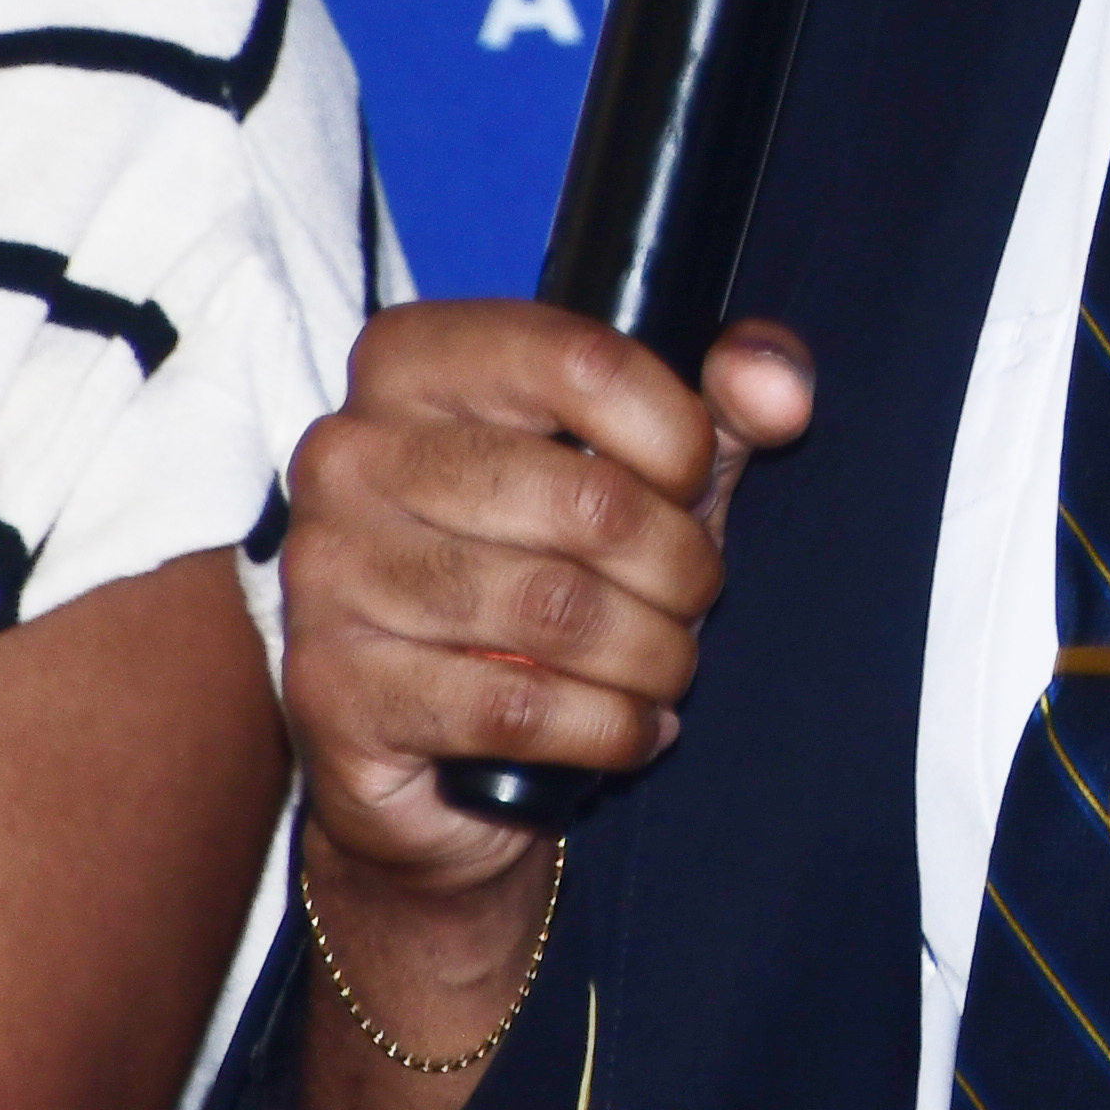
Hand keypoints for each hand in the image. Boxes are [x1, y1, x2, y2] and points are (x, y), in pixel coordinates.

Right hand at [283, 303, 814, 900]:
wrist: (441, 751)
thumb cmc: (551, 567)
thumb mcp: (650, 462)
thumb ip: (727, 400)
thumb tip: (779, 389)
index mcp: (413, 358)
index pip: (582, 359)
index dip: (677, 434)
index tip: (694, 480)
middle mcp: (348, 452)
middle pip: (585, 499)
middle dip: (680, 564)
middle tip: (695, 593)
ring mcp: (329, 573)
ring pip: (558, 610)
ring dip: (654, 653)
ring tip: (668, 663)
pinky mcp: (335, 693)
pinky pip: (518, 709)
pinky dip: (609, 727)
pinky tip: (630, 727)